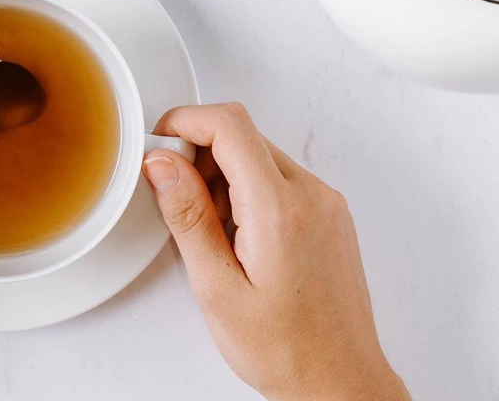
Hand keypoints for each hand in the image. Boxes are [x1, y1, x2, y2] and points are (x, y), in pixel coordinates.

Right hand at [143, 103, 407, 400]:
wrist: (339, 381)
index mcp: (280, 210)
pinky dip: (249, 192)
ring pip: (260, 156)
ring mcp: (326, 203)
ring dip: (224, 176)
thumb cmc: (286, 349)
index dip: (184, 122)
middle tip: (177, 201)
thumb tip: (162, 164)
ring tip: (213, 235)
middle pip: (244, 135)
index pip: (229, 125)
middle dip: (199, 155)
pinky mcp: (329, 215)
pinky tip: (238, 238)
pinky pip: (280, 180)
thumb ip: (188, 217)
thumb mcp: (217, 288)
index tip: (159, 145)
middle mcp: (312, 196)